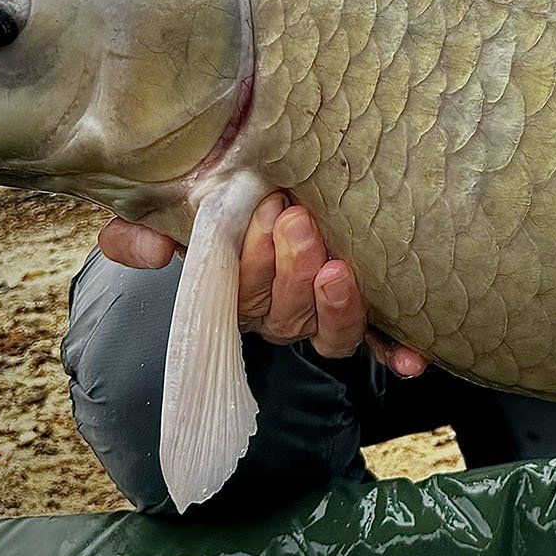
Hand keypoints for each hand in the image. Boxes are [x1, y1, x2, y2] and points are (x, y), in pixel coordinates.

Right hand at [97, 195, 429, 375]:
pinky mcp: (366, 316)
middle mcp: (282, 313)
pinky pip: (380, 344)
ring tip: (338, 266)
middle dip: (291, 268)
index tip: (266, 210)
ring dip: (336, 304)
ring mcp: (324, 317)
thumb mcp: (173, 210)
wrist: (269, 196)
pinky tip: (415, 359)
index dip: (252, 260)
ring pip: (329, 331)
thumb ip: (140, 232)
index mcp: (238, 295)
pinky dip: (396, 352)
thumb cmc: (227, 202)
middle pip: (285, 312)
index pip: (241, 295)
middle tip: (297, 220)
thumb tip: (153, 252)